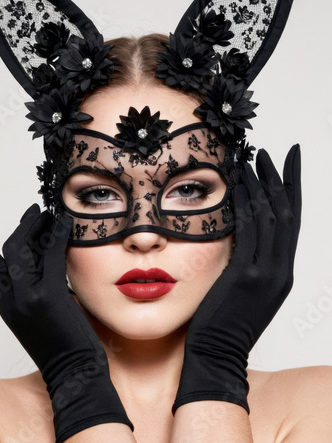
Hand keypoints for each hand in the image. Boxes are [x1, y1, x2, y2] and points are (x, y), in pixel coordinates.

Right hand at [0, 199, 132, 441]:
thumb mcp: (41, 310)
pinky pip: (50, 255)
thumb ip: (36, 280)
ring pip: (23, 247)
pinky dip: (57, 235)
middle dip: (22, 224)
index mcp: (5, 302)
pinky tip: (66, 223)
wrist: (74, 373)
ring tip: (51, 213)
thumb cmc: (64, 343)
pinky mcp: (48, 295)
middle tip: (37, 210)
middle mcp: (9, 298)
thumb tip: (44, 249)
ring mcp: (26, 297)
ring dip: (37, 224)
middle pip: (7, 248)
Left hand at [174, 145, 300, 412]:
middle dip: (278, 179)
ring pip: (270, 218)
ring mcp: (267, 274)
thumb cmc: (222, 322)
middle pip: (286, 213)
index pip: (292, 221)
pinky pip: (250, 232)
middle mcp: (281, 270)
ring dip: (262, 185)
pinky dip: (247, 204)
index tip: (288, 161)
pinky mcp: (247, 277)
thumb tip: (234, 226)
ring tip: (252, 160)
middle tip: (268, 153)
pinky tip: (238, 185)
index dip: (292, 189)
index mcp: (281, 271)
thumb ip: (244, 257)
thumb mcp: (240, 286)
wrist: (216, 354)